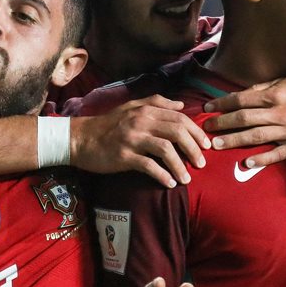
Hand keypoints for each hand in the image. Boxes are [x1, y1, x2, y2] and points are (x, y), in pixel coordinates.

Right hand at [71, 96, 209, 187]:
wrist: (79, 139)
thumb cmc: (108, 124)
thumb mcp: (131, 107)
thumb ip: (157, 103)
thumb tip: (182, 104)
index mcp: (146, 111)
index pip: (179, 118)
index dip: (196, 132)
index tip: (206, 145)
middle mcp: (141, 122)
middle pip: (177, 132)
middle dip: (194, 148)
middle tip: (202, 163)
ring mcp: (132, 139)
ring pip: (165, 150)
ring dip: (180, 166)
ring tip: (187, 179)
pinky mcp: (123, 156)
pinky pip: (148, 166)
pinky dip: (162, 175)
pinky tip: (169, 183)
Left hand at [202, 76, 285, 167]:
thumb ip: (266, 86)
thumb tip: (244, 93)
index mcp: (275, 95)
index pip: (241, 100)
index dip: (222, 103)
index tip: (207, 108)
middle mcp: (278, 114)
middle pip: (243, 119)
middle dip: (222, 123)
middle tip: (206, 128)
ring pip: (254, 137)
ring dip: (233, 141)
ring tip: (216, 144)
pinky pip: (276, 155)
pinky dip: (261, 160)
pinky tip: (246, 163)